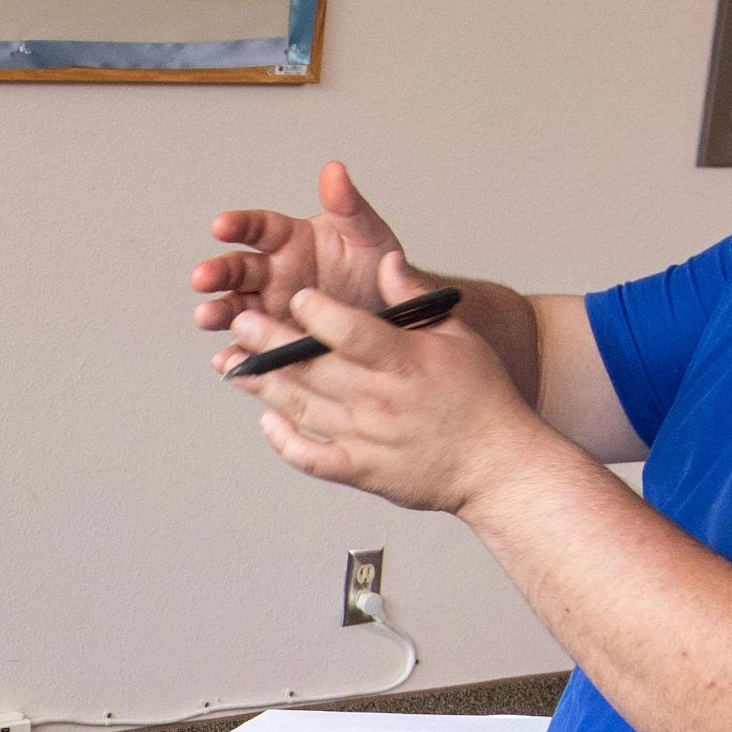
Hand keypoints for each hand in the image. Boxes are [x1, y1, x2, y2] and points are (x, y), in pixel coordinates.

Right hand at [196, 159, 409, 348]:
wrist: (393, 321)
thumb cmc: (377, 272)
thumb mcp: (367, 236)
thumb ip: (348, 206)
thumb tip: (336, 172)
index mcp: (289, 241)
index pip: (257, 229)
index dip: (238, 226)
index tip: (221, 226)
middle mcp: (273, 274)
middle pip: (237, 270)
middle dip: (217, 273)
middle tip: (202, 278)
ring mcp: (271, 310)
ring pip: (235, 309)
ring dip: (218, 312)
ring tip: (206, 316)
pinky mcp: (275, 344)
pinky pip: (252, 349)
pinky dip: (237, 356)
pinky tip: (228, 359)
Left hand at [243, 241, 545, 513]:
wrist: (496, 466)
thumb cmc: (482, 399)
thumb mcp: (460, 337)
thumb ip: (416, 299)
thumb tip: (385, 261)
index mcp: (405, 362)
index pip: (350, 332)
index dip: (318, 313)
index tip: (297, 296)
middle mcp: (380, 400)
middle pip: (312, 367)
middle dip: (269, 342)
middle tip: (241, 323)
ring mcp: (367, 438)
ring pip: (302, 408)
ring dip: (264, 386)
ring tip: (235, 365)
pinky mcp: (361, 470)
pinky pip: (310, 456)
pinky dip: (283, 440)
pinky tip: (267, 420)